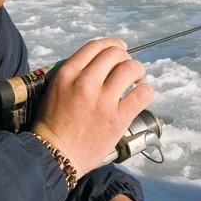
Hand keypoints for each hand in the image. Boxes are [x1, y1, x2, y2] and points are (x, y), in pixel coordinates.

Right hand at [31, 38, 152, 178]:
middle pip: (115, 54)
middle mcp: (85, 83)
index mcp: (67, 74)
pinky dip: (146, 90)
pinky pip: (142, 95)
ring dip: (137, 70)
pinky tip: (143, 93)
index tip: (120, 48)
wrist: (55, 155)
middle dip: (125, 57)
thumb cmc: (53, 124)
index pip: (95, 46)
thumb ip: (75, 73)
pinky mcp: (118, 119)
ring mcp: (103, 101)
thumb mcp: (56, 89)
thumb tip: (100, 63)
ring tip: (137, 77)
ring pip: (130, 69)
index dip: (111, 44)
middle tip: (127, 66)